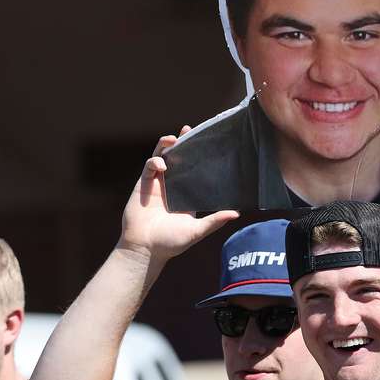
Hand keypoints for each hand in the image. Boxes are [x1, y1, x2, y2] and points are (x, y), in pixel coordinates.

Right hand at [118, 131, 236, 263]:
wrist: (146, 249)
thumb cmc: (171, 243)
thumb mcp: (197, 231)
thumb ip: (214, 221)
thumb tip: (236, 213)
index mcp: (185, 194)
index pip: (193, 170)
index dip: (198, 156)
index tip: (207, 143)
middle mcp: (171, 186)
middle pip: (177, 158)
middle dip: (182, 143)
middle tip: (189, 129)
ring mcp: (156, 184)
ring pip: (161, 157)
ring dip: (165, 145)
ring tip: (174, 138)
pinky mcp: (143, 185)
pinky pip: (149, 167)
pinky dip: (155, 161)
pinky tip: (162, 165)